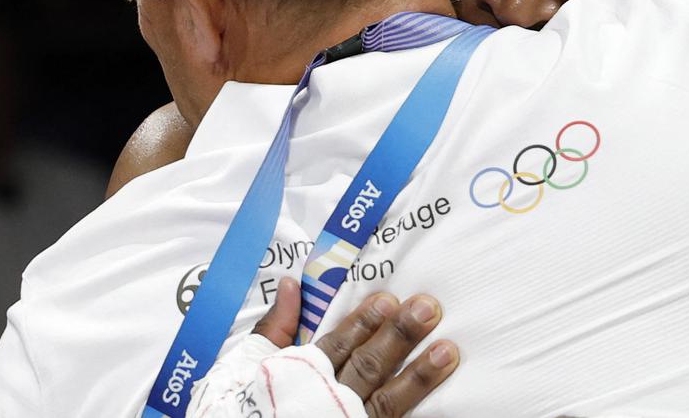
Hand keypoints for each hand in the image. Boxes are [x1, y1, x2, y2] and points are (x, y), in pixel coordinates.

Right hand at [252, 277, 457, 416]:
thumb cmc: (241, 406)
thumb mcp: (247, 365)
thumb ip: (273, 327)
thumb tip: (293, 283)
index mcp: (301, 376)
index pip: (338, 345)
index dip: (365, 322)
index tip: (389, 299)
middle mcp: (326, 402)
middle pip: (368, 367)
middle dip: (399, 337)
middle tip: (429, 308)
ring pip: (386, 402)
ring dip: (418, 377)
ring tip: (447, 351)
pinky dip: (414, 412)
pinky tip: (443, 401)